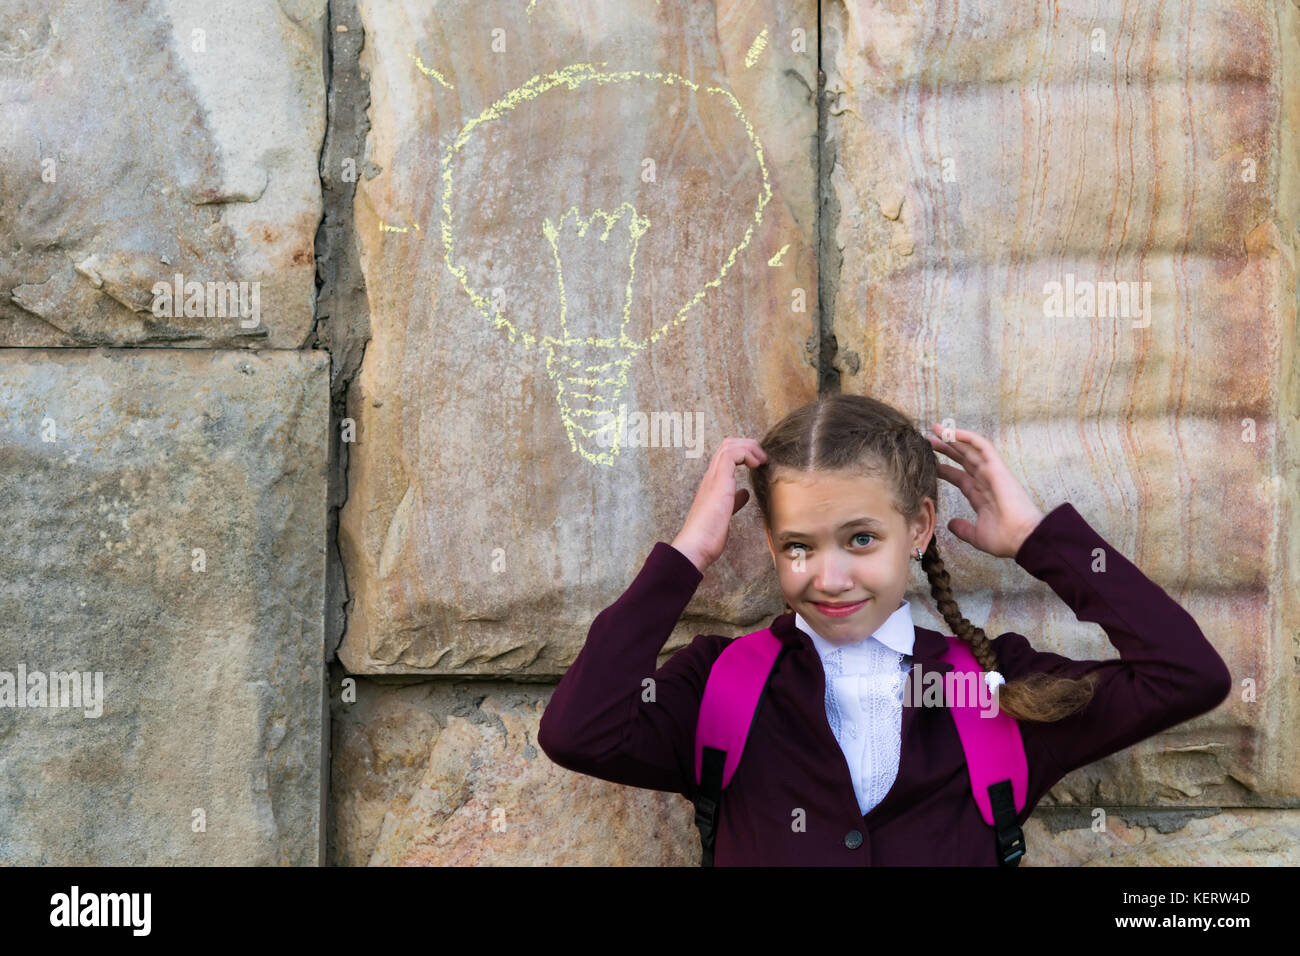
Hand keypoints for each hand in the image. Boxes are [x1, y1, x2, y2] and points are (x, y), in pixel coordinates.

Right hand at [671, 437, 767, 572]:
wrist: (696, 545)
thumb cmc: (708, 534)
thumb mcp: (726, 513)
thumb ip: (734, 501)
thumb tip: (744, 493)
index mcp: (713, 482)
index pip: (726, 455)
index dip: (744, 452)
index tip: (758, 464)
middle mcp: (712, 476)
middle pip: (728, 444)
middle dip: (749, 445)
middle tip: (762, 459)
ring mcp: (714, 477)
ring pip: (729, 445)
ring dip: (750, 448)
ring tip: (761, 461)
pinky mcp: (719, 481)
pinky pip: (732, 454)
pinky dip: (747, 454)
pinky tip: (756, 466)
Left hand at [924, 423, 1045, 557]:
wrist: (1023, 538)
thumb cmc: (1006, 539)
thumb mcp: (977, 535)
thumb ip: (963, 529)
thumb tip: (950, 524)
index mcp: (981, 496)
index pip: (960, 477)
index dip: (945, 469)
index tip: (929, 463)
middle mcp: (986, 481)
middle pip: (963, 460)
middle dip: (946, 449)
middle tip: (928, 439)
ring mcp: (992, 473)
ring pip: (970, 450)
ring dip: (953, 438)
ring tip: (936, 429)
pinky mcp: (998, 468)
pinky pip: (982, 447)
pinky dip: (968, 437)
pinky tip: (952, 431)